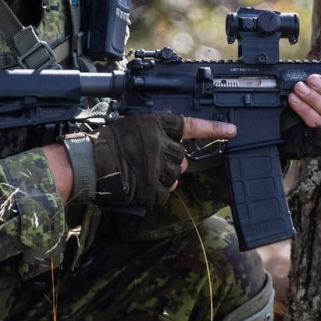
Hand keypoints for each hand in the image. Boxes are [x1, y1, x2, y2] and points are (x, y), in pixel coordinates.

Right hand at [94, 113, 235, 209]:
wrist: (87, 164)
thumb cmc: (105, 144)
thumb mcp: (132, 126)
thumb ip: (155, 134)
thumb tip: (170, 149)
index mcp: (155, 126)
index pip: (190, 126)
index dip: (213, 129)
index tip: (232, 131)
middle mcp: (160, 145)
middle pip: (182, 159)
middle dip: (170, 163)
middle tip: (150, 162)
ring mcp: (157, 168)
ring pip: (174, 176)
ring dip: (162, 178)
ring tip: (140, 174)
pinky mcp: (152, 187)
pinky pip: (164, 193)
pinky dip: (155, 193)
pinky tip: (139, 186)